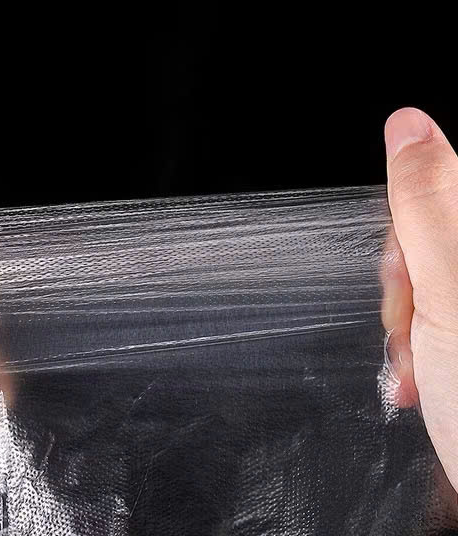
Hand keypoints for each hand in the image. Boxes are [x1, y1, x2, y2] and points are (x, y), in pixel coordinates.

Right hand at [384, 108, 457, 492]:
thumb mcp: (452, 288)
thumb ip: (428, 202)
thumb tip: (407, 126)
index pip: (437, 195)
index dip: (405, 235)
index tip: (407, 278)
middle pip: (427, 242)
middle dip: (403, 289)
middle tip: (414, 329)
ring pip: (420, 285)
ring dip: (403, 327)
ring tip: (415, 369)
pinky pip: (424, 319)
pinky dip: (410, 348)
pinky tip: (418, 378)